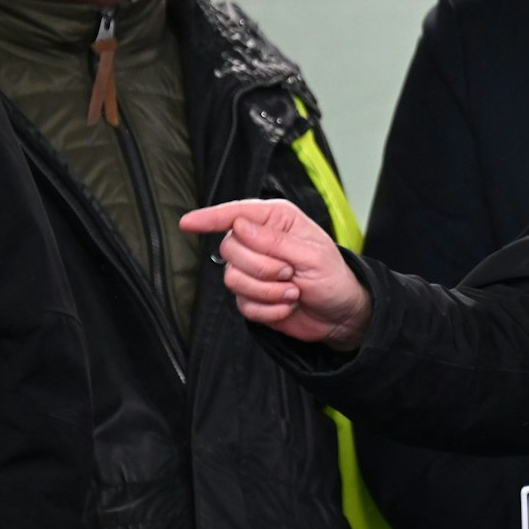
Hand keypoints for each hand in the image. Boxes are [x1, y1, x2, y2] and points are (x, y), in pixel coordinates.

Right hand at [181, 199, 371, 349]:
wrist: (340, 314)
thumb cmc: (334, 277)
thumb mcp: (312, 255)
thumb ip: (275, 241)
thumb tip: (239, 225)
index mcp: (277, 220)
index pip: (236, 214)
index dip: (210, 217)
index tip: (188, 223)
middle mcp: (260, 241)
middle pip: (230, 249)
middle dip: (262, 267)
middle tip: (290, 272)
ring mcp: (253, 270)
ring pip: (232, 279)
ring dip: (267, 291)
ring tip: (293, 291)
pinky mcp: (251, 296)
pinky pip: (243, 304)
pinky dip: (269, 309)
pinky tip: (288, 305)